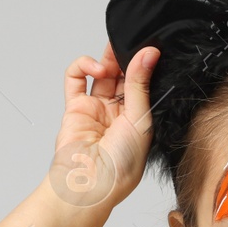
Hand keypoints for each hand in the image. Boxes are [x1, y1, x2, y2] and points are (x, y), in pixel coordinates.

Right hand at [51, 42, 158, 207]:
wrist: (90, 183)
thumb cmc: (121, 166)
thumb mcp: (140, 120)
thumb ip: (140, 85)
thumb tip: (148, 54)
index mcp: (140, 120)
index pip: (144, 85)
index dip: (146, 67)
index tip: (151, 49)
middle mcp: (119, 114)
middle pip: (124, 76)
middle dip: (127, 58)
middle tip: (132, 42)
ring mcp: (97, 110)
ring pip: (102, 74)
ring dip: (108, 59)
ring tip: (114, 56)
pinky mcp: (75, 108)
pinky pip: (76, 79)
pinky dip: (84, 66)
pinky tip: (96, 67)